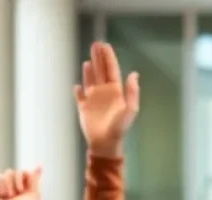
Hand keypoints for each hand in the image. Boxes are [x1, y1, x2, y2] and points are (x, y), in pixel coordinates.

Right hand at [75, 41, 139, 157]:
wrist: (105, 143)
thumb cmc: (119, 128)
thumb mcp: (130, 110)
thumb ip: (132, 92)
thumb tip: (134, 74)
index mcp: (115, 92)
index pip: (111, 70)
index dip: (108, 57)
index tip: (105, 45)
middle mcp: (104, 94)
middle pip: (101, 71)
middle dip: (98, 58)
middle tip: (96, 44)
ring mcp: (94, 100)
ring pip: (90, 80)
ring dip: (89, 70)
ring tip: (88, 59)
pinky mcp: (84, 108)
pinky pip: (80, 96)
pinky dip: (78, 90)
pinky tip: (77, 85)